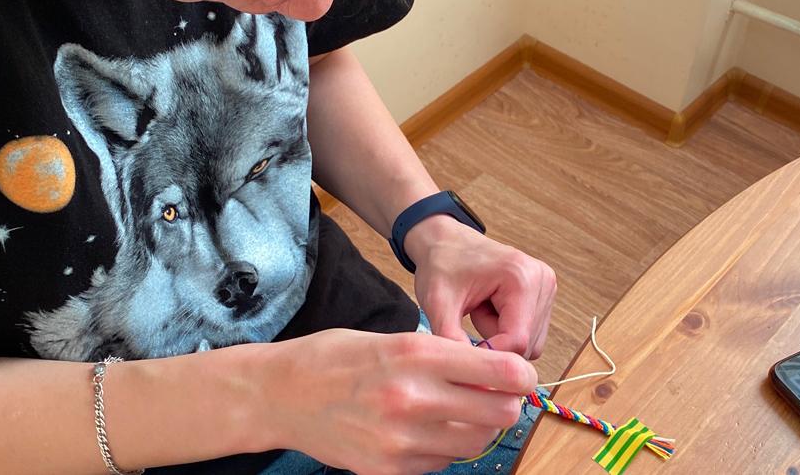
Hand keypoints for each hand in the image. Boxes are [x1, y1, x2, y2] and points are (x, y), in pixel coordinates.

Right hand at [259, 329, 536, 474]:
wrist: (280, 394)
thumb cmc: (335, 357)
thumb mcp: (392, 337)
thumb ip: (441, 356)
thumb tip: (490, 372)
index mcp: (416, 354)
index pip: (501, 372)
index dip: (520, 375)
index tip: (518, 375)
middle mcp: (413, 397)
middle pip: (498, 413)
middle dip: (505, 405)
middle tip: (494, 396)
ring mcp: (400, 438)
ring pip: (474, 443)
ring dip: (477, 429)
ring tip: (456, 412)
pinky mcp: (388, 468)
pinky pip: (441, 463)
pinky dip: (444, 448)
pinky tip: (425, 430)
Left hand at [407, 216, 557, 358]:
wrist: (446, 241)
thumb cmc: (442, 265)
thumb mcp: (438, 303)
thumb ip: (451, 341)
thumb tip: (466, 380)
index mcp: (521, 277)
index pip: (517, 341)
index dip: (489, 354)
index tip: (463, 346)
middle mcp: (543, 280)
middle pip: (526, 345)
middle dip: (495, 341)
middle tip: (471, 314)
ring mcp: (547, 287)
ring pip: (531, 344)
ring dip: (501, 337)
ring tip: (480, 309)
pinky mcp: (545, 294)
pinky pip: (532, 334)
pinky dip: (508, 330)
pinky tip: (490, 308)